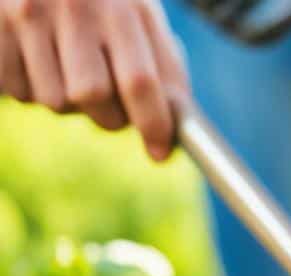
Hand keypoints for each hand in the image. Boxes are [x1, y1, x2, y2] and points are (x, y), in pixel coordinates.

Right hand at [0, 0, 188, 160]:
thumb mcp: (138, 12)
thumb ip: (164, 63)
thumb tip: (177, 123)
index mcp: (118, 4)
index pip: (139, 81)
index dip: (152, 124)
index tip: (160, 152)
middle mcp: (71, 8)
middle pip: (94, 98)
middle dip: (110, 115)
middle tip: (113, 101)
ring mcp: (25, 18)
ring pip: (56, 102)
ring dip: (70, 101)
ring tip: (69, 65)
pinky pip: (20, 94)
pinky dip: (35, 89)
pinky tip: (38, 59)